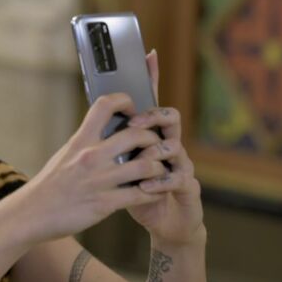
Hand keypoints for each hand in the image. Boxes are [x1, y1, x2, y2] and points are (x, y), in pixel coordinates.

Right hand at [15, 92, 169, 242]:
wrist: (31, 214)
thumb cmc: (49, 185)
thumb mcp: (65, 155)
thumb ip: (86, 143)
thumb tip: (104, 131)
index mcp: (81, 140)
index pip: (105, 105)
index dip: (125, 101)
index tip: (133, 110)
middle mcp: (91, 156)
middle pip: (137, 135)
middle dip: (153, 139)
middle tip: (157, 145)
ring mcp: (99, 180)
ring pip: (146, 166)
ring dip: (159, 167)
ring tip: (160, 170)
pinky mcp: (105, 204)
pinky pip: (141, 195)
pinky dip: (155, 192)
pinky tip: (156, 192)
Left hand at [126, 50, 204, 245]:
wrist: (166, 226)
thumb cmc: (140, 195)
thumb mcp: (121, 170)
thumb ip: (112, 147)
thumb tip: (92, 122)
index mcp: (152, 138)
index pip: (152, 103)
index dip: (152, 79)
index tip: (147, 55)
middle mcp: (170, 146)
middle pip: (169, 118)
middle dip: (153, 117)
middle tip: (135, 124)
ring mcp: (182, 165)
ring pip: (175, 146)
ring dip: (156, 151)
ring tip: (142, 159)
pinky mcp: (188, 188)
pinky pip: (178, 179)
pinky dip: (160, 182)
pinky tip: (146, 187)